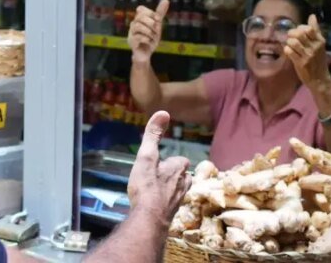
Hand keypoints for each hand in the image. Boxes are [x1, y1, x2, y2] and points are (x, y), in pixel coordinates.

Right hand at [127, 110, 190, 226]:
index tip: (161, 161)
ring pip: (178, 190)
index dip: (171, 160)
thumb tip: (163, 112)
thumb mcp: (146, 156)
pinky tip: (154, 204)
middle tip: (158, 175)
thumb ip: (153, 135)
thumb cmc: (147, 185)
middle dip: (173, 175)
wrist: (149, 219)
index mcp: (178, 169)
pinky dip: (164, 202)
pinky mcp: (172, 214)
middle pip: (182, 176)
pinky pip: (170, 204)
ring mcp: (179, 200)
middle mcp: (183, 184)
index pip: (180, 161)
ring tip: (157, 189)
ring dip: (169, 188)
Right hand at [128, 0, 168, 63]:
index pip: (140, 9)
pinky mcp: (131, 41)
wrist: (146, 53)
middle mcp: (133, 24)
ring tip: (153, 37)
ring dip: (149, 32)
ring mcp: (131, 33)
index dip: (150, 12)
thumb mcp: (157, 25)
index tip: (158, 19)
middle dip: (151, 23)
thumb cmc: (151, 38)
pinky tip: (150, 41)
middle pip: (140, 17)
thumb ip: (160, 13)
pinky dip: (146, 39)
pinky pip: (137, 37)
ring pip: (138, 26)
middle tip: (157, 29)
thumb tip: (166, 0)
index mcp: (139, 19)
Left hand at [284, 14, 330, 90]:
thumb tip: (312, 16)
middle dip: (292, 33)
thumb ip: (315, 30)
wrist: (320, 79)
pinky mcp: (300, 63)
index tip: (298, 32)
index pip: (309, 28)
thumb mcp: (319, 44)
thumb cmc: (318, 60)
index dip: (300, 28)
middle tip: (291, 37)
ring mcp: (308, 56)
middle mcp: (315, 47)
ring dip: (289, 42)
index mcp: (320, 41)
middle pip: (300, 33)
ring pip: (293, 42)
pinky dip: (287, 50)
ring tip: (290, 45)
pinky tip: (289, 52)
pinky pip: (289, 52)